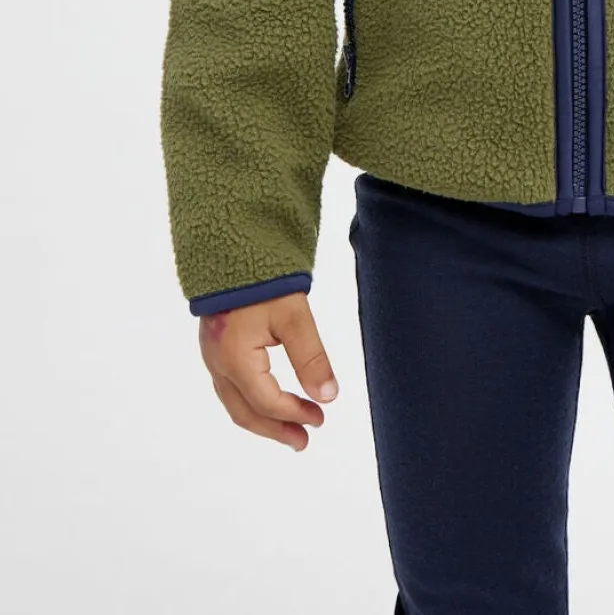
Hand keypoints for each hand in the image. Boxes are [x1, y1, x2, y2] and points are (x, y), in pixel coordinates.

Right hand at [198, 292, 339, 450]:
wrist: (232, 246)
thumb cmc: (263, 279)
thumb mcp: (294, 316)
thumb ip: (311, 357)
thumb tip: (329, 397)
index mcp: (235, 358)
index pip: (267, 401)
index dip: (294, 414)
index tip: (320, 418)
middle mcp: (217, 363)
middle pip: (245, 412)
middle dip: (276, 429)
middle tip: (304, 440)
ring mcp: (211, 355)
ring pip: (235, 402)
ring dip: (263, 420)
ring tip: (290, 430)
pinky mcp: (214, 346)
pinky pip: (230, 388)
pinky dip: (251, 402)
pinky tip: (268, 401)